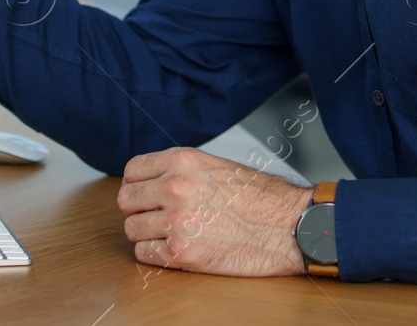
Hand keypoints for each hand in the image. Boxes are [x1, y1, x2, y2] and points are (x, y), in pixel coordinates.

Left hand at [117, 147, 312, 276]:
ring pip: (132, 230)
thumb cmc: (262, 197)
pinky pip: (145, 254)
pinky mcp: (182, 252)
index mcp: (183, 161)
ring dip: (147, 234)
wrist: (290, 225)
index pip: (133, 171)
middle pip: (126, 201)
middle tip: (155, 217)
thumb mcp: (218, 166)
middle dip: (138, 210)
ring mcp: (177, 221)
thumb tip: (153, 181)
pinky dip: (156, 254)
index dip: (137, 185)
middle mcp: (175, 187)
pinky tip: (176, 249)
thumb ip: (182, 170)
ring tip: (170, 234)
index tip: (145, 194)